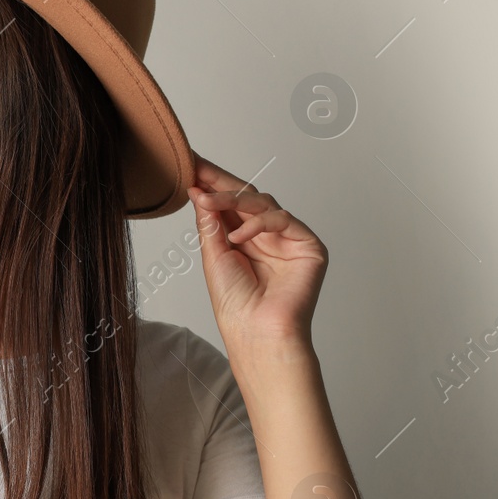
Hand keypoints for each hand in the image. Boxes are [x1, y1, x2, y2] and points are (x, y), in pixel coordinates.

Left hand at [188, 152, 326, 351]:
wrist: (256, 332)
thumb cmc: (236, 304)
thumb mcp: (214, 255)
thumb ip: (210, 222)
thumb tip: (199, 190)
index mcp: (245, 240)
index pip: (229, 205)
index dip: (211, 184)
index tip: (189, 166)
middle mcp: (267, 236)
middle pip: (246, 198)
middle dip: (219, 180)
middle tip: (197, 166)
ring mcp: (288, 239)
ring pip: (262, 203)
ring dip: (232, 197)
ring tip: (207, 199)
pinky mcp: (308, 246)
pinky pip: (282, 219)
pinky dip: (258, 223)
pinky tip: (238, 235)